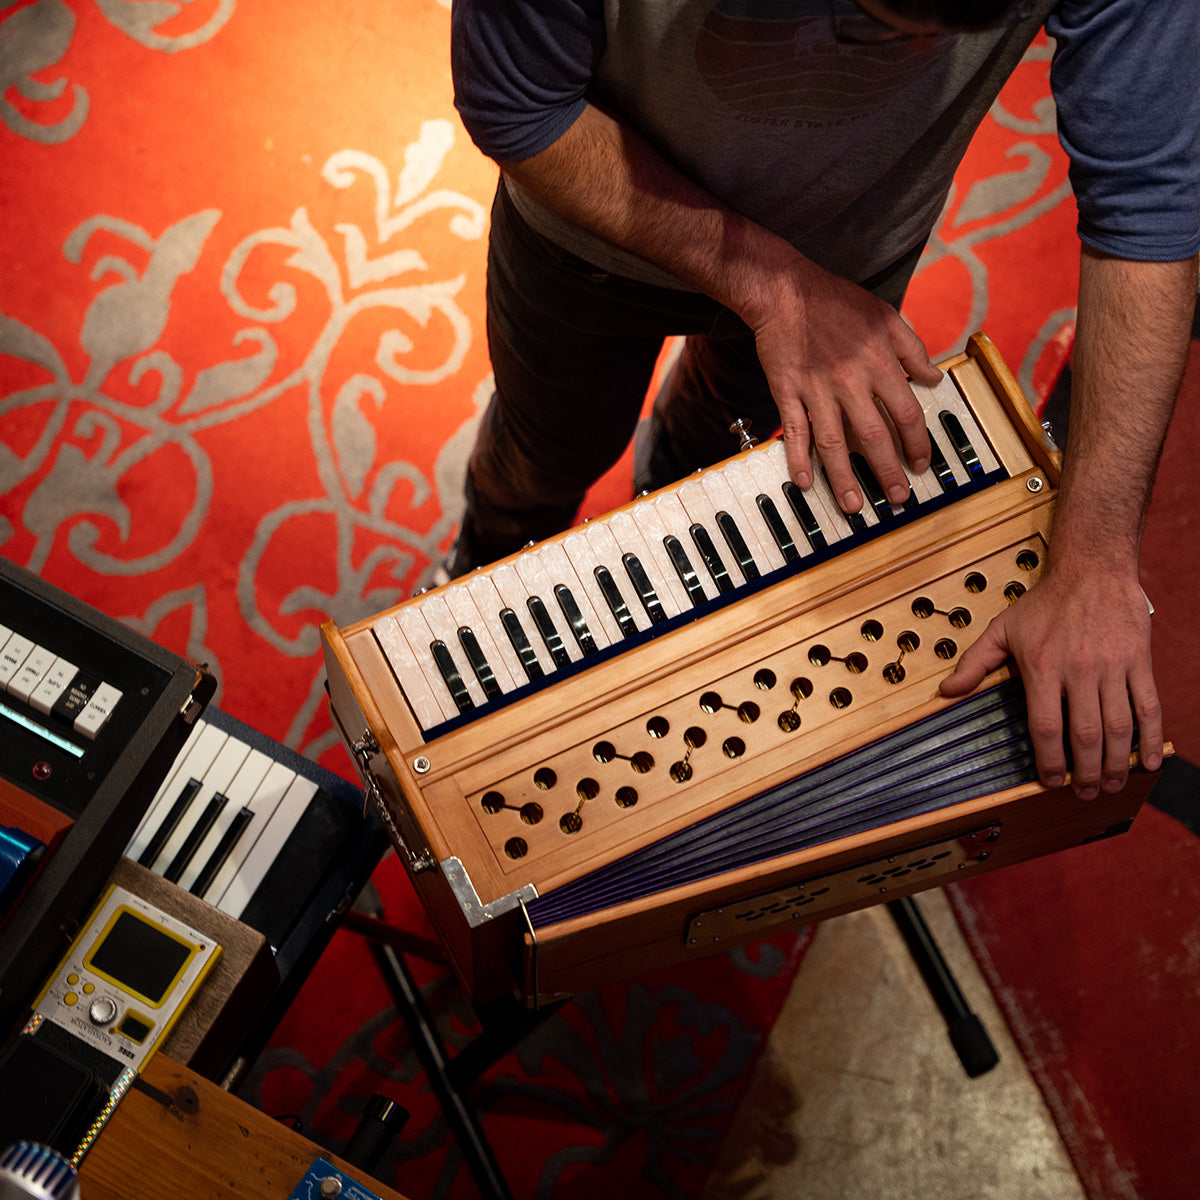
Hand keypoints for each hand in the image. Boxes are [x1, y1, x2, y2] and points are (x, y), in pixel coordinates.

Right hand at [749, 263, 941, 512]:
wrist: (785, 290)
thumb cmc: (837, 301)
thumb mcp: (886, 316)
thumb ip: (912, 349)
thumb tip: (933, 380)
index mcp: (879, 362)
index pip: (906, 412)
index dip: (916, 443)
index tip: (920, 464)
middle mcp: (850, 380)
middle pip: (873, 436)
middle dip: (887, 471)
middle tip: (896, 498)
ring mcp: (816, 389)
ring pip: (833, 443)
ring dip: (844, 477)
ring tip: (853, 505)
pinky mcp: (787, 392)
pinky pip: (795, 431)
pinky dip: (798, 458)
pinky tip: (804, 482)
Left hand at [938, 568, 1163, 796]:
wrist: (1092, 570)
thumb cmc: (1045, 602)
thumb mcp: (1002, 629)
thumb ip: (975, 663)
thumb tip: (945, 693)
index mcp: (1042, 667)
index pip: (1045, 726)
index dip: (1048, 761)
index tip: (1049, 781)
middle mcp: (1078, 671)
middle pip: (1084, 735)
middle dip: (1084, 772)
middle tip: (1082, 793)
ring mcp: (1111, 667)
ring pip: (1118, 726)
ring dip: (1114, 762)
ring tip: (1108, 784)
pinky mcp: (1138, 662)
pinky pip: (1148, 705)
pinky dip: (1150, 737)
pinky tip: (1148, 762)